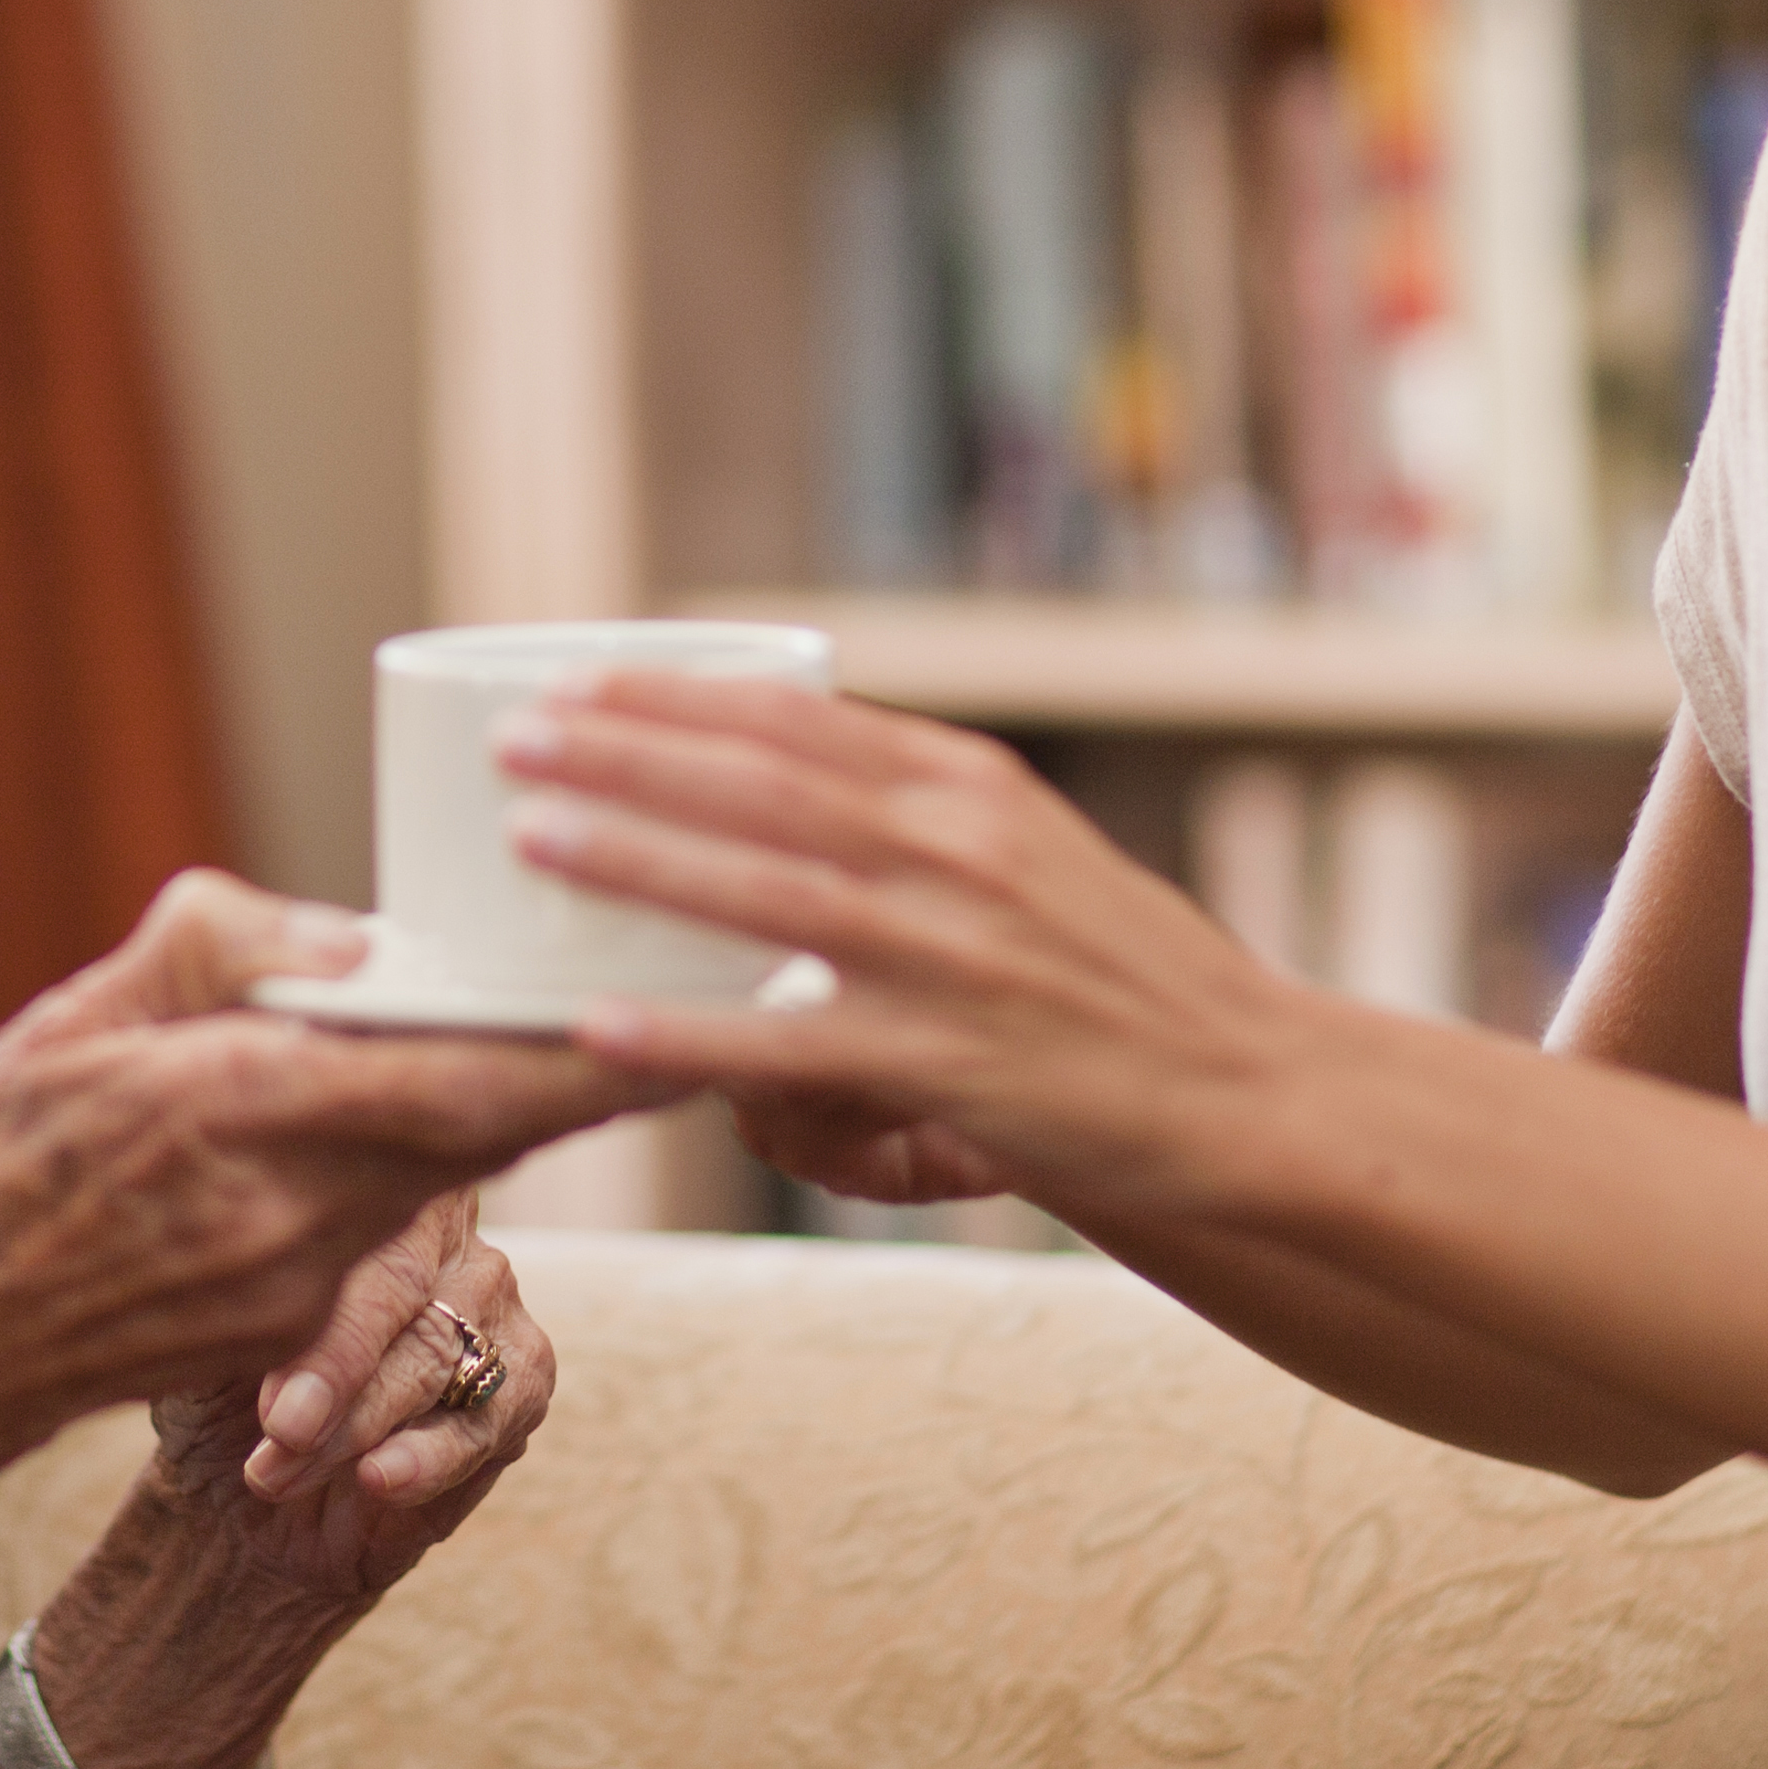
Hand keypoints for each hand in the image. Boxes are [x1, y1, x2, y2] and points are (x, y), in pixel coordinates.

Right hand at [0, 876, 643, 1487]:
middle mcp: (280, 1216)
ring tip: (541, 1037)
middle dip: (570, 1070)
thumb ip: (208, 960)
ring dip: (486, 1117)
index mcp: (231, 1117)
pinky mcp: (269, 1332)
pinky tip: (396, 1120)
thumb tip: (350, 935)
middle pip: (479, 1138)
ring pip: (428, 1183)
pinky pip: (368, 1237)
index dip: (578, 1050)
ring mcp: (282, 1290)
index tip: (667, 999)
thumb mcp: (60, 1031)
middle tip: (659, 999)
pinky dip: (403, 1172)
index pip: (458, 1082)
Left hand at [148, 1194, 546, 1600]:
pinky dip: (427, 1461)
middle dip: (339, 1386)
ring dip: (360, 1431)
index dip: (328, 1333)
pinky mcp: (521, 1390)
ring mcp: (499, 1312)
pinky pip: (485, 1426)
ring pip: (443, 1367)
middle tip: (277, 1443)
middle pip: (411, 1309)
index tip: (275, 1409)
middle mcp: (453, 1240)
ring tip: (283, 1474)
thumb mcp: (210, 1343)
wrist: (242, 1494)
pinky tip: (375, 1481)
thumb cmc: (216, 1390)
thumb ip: (244, 1309)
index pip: (370, 1247)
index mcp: (379, 1192)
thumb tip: (260, 1302)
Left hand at [491, 674, 1308, 1212]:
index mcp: (973, 791)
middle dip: (627, 751)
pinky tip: (603, 1023)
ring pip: (767, 890)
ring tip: (531, 834)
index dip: (677, 696)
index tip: (576, 677)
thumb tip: (786, 802)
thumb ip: (920, 823)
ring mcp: (955, 956)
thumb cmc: (1129, 981)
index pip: (799, 720)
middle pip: (763, 781)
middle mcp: (960, 853)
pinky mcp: (954, 1065)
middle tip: (515, 734)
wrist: (1252, 1091)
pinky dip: (692, 1033)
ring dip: (640, 856)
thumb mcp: (1034, 857)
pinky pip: (794, 1045)